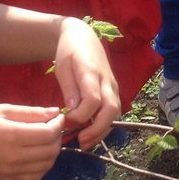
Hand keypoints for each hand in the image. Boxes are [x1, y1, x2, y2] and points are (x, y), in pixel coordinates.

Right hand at [0, 104, 66, 179]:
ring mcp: (11, 171)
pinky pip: (36, 176)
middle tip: (53, 126)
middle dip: (58, 137)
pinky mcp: (8, 179)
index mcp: (12, 136)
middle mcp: (14, 157)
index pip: (48, 134)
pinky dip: (44, 165)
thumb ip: (31, 112)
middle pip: (50, 151)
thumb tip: (54, 112)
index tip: (58, 115)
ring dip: (53, 151)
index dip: (58, 124)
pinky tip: (38, 153)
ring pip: (47, 166)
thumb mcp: (3, 109)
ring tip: (46, 138)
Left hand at [50, 18, 120, 150]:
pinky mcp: (113, 91)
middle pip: (110, 109)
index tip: (66, 118)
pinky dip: (105, 125)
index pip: (93, 99)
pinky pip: (114, 111)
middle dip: (97, 129)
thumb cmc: (69, 51)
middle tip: (80, 141)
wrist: (83, 37)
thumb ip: (69, 89)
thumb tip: (74, 111)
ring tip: (85, 142)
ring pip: (116, 113)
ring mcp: (113, 86)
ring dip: (102, 130)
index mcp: (92, 72)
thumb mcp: (62, 67)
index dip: (81, 114)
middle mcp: (107, 80)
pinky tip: (91, 133)